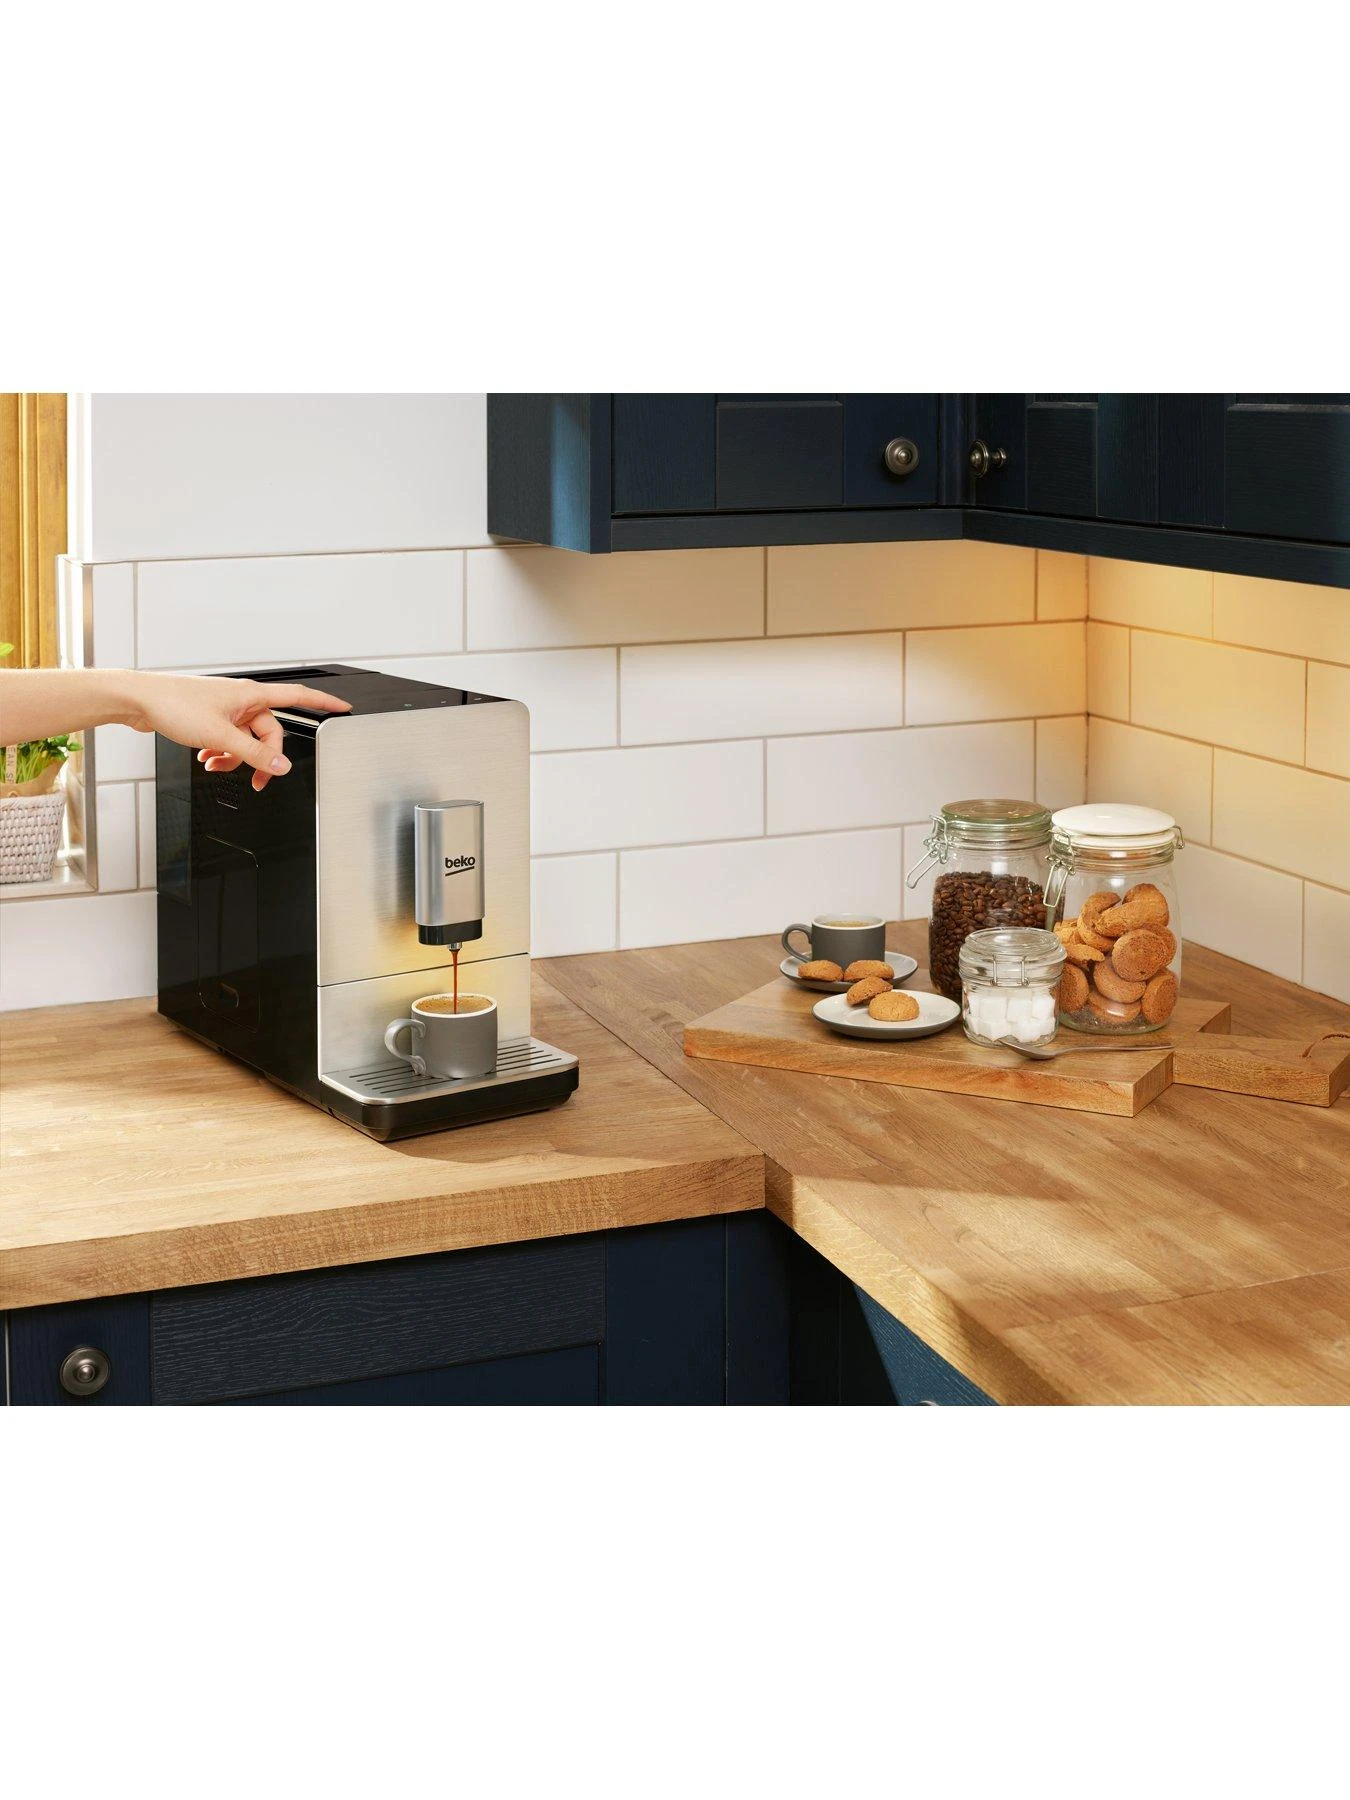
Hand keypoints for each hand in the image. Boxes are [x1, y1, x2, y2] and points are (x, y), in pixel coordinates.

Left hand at [125, 673, 351, 790]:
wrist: (139, 701)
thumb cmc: (173, 704)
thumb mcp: (219, 735)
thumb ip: (253, 754)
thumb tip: (280, 767)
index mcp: (251, 695)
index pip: (299, 696)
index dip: (324, 702)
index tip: (343, 708)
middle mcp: (242, 700)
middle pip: (269, 733)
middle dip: (260, 758)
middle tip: (254, 779)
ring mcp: (227, 709)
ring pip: (246, 740)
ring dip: (235, 758)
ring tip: (216, 765)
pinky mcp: (211, 718)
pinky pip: (230, 740)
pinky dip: (221, 753)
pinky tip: (207, 757)